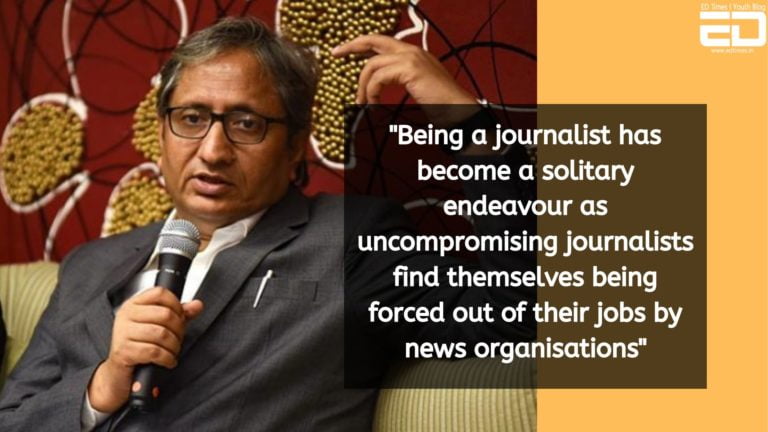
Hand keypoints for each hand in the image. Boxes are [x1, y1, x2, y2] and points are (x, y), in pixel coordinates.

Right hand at [87, 287, 203, 412]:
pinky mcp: (123, 351)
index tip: (181, 316)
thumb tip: (197, 305)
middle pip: (165, 314)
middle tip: (178, 338)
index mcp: (134, 304)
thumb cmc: (139, 346)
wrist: (120, 372)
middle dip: (179, 329)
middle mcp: (126, 315)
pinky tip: (168, 360)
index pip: (160, 293)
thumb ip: (178, 314)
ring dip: (174, 345)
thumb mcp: (159, 326)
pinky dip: (167, 358)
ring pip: (161, 334)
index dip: (176, 305)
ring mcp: (122, 332)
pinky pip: (154, 352)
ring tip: (173, 351)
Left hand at [332, 35, 478, 125]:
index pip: (383, 43)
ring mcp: (411, 58)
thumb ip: (400, 82)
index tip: (344, 50)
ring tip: (362, 103)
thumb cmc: (442, 107)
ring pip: (372, 65)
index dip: (361, 44)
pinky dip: (371, 92)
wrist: (460, 113)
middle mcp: (412, 51)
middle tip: (335, 53)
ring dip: (362, 86)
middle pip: (374, 41)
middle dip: (351, 46)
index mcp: (415, 54)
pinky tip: (373, 104)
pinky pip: (378, 77)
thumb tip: (377, 88)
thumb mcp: (417, 90)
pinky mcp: (409, 68)